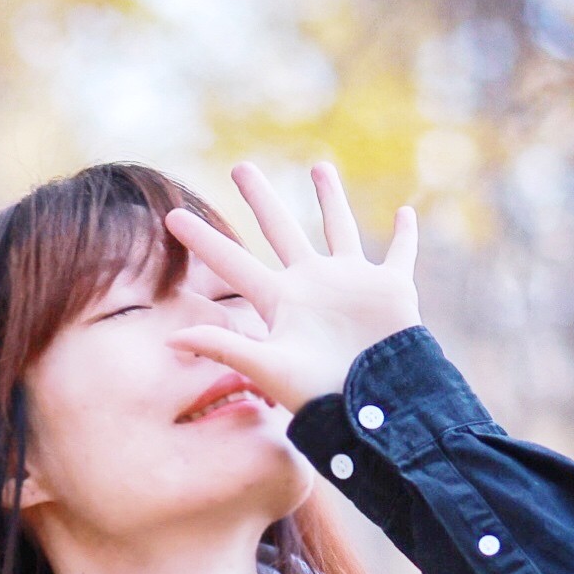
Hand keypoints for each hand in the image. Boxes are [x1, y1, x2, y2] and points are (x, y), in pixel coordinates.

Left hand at [162, 160, 421, 414]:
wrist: (371, 406)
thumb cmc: (317, 391)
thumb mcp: (265, 366)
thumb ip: (222, 346)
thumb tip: (168, 340)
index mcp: (279, 300)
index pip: (232, 260)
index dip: (203, 240)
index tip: (172, 216)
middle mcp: (311, 284)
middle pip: (280, 228)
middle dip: (261, 198)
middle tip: (240, 167)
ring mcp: (350, 283)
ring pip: (338, 228)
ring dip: (330, 199)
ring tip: (318, 167)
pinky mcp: (389, 288)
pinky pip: (399, 254)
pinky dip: (405, 235)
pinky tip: (405, 212)